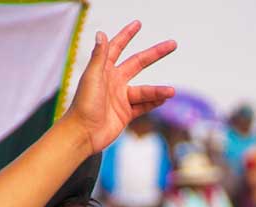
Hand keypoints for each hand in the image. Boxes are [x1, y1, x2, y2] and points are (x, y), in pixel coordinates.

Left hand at [61, 21, 176, 153]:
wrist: (83, 134)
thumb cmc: (83, 105)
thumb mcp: (92, 77)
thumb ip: (99, 56)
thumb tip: (102, 33)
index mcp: (104, 69)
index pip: (117, 47)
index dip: (127, 35)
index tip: (138, 24)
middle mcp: (114, 81)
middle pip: (139, 63)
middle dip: (155, 54)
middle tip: (172, 45)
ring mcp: (121, 98)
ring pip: (145, 90)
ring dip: (158, 90)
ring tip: (171, 91)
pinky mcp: (126, 114)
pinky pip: (144, 106)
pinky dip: (155, 103)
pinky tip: (165, 100)